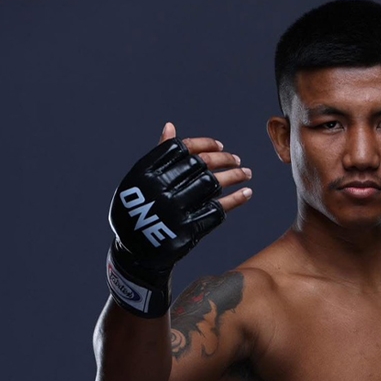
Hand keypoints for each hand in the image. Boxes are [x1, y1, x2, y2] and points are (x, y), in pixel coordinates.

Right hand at [105, 123, 252, 316]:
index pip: (181, 148)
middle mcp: (159, 189)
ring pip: (212, 184)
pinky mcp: (188, 230)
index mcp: (145, 172)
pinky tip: (247, 193)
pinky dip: (236, 200)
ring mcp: (174, 210)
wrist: (134, 254)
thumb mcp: (138, 182)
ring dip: (235, 176)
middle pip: (200, 164)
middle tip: (237, 159)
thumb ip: (157, 156)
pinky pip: (218, 211)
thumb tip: (171, 127)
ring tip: (247, 173)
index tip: (220, 146)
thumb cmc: (137, 210)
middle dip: (224, 159)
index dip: (204, 144)